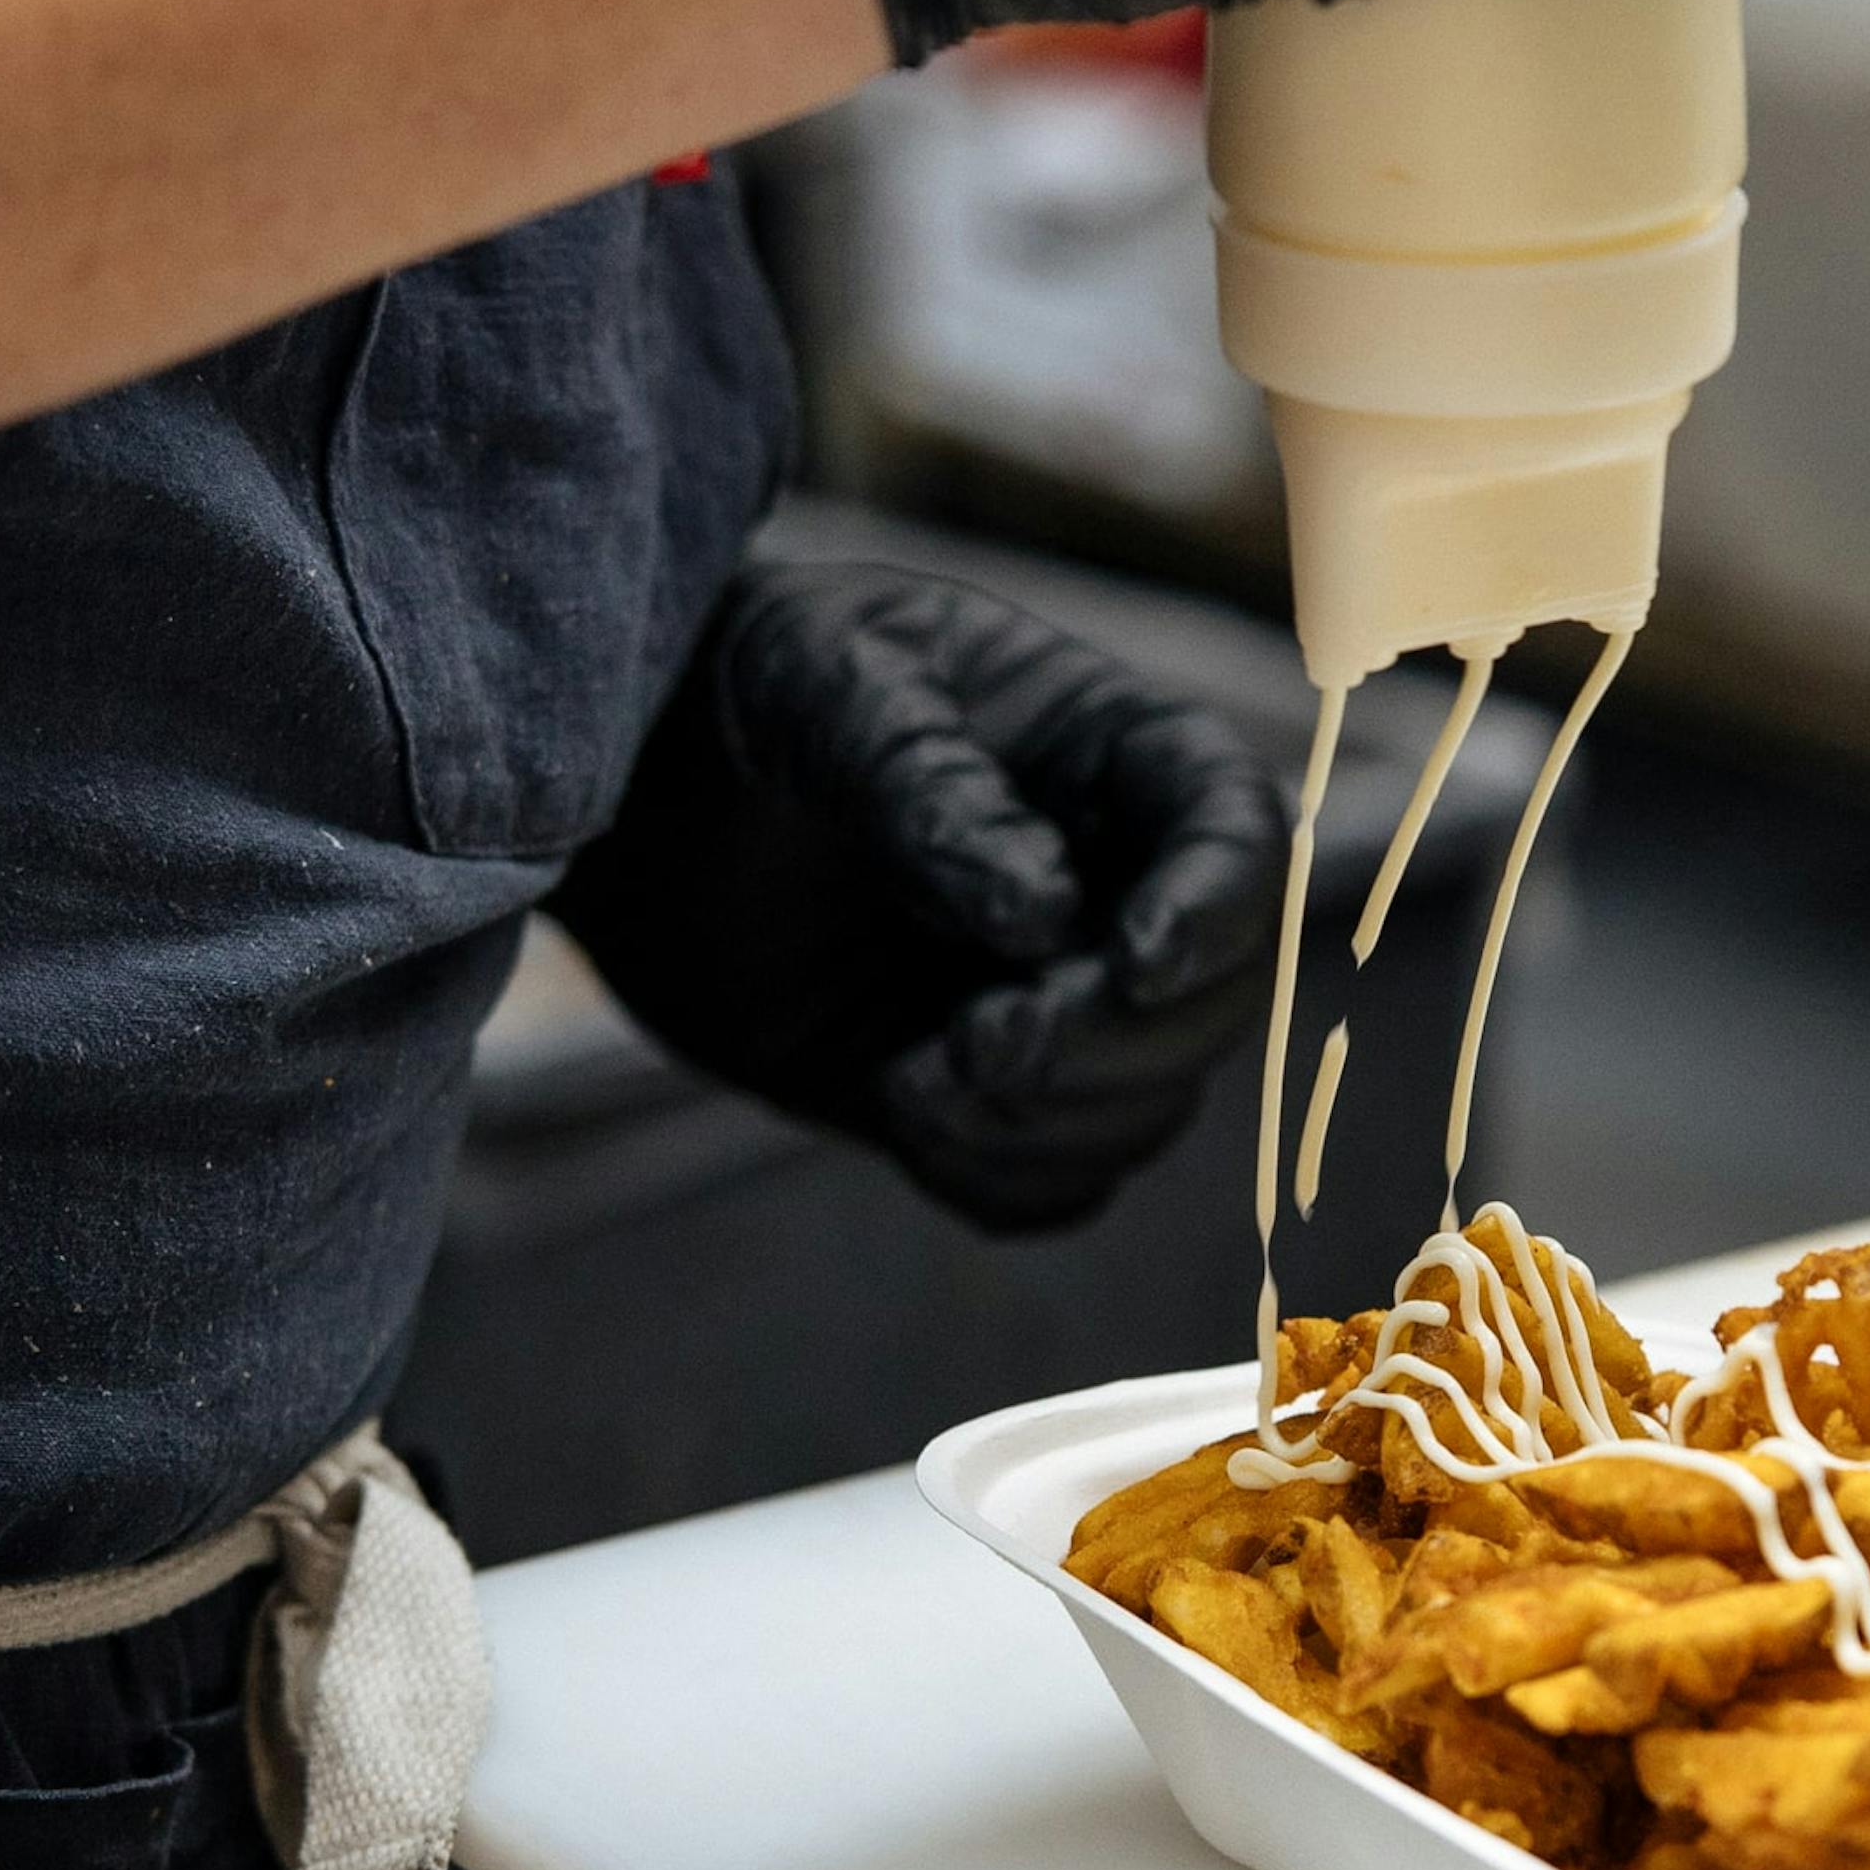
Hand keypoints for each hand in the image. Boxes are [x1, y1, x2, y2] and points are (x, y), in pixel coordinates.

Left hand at [560, 557, 1290, 1233]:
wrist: (632, 788)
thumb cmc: (745, 686)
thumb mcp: (827, 686)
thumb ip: (927, 784)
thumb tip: (1039, 915)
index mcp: (1112, 754)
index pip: (1238, 837)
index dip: (1215, 914)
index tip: (1128, 964)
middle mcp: (1114, 885)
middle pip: (1217, 1002)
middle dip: (1110, 1046)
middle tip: (982, 1041)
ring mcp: (1053, 997)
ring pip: (1146, 1109)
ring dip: (1048, 1124)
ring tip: (918, 1081)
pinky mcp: (979, 1090)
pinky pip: (1055, 1183)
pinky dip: (1001, 1178)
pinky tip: (908, 1111)